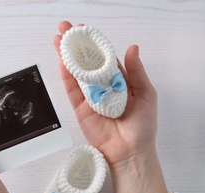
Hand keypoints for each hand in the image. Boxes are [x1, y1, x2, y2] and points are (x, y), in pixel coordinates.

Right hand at [54, 21, 168, 192]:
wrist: (131, 151)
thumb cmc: (143, 125)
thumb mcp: (146, 93)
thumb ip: (136, 71)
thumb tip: (132, 47)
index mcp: (119, 80)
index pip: (104, 57)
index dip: (94, 43)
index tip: (85, 29)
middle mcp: (102, 86)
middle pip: (86, 62)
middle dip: (75, 45)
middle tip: (65, 28)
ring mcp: (90, 97)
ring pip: (76, 73)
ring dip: (66, 56)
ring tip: (58, 39)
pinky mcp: (80, 109)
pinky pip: (72, 90)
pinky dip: (67, 75)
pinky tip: (62, 61)